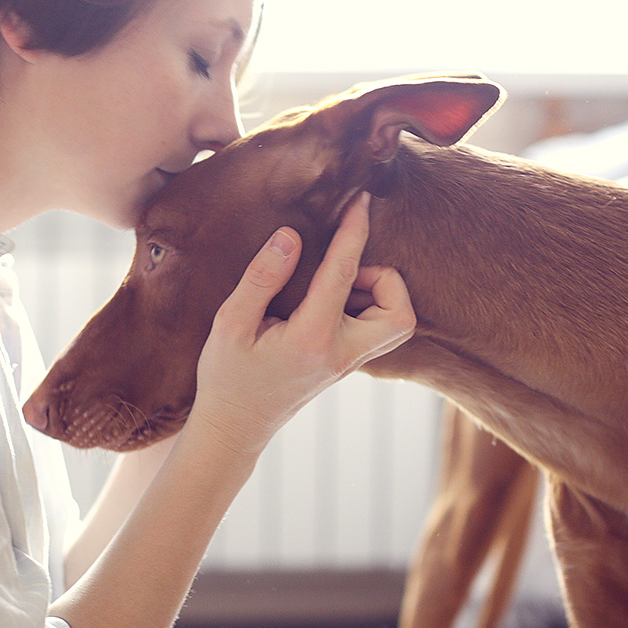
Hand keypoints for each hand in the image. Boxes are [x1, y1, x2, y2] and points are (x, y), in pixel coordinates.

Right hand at [188, 192, 415, 456]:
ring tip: (335, 285)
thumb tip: (291, 237)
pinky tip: (331, 299)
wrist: (234, 426)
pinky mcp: (347, 365)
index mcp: (310, 339)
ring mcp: (348, 363)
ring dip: (380, 294)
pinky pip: (380, 330)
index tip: (359, 201)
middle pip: (399, 310)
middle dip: (384, 278)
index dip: (353, 232)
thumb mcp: (229, 323)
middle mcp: (340, 354)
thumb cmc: (227, 374)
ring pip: (398, 323)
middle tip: (344, 270)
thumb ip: (261, 278)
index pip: (343, 274)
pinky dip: (369, 307)